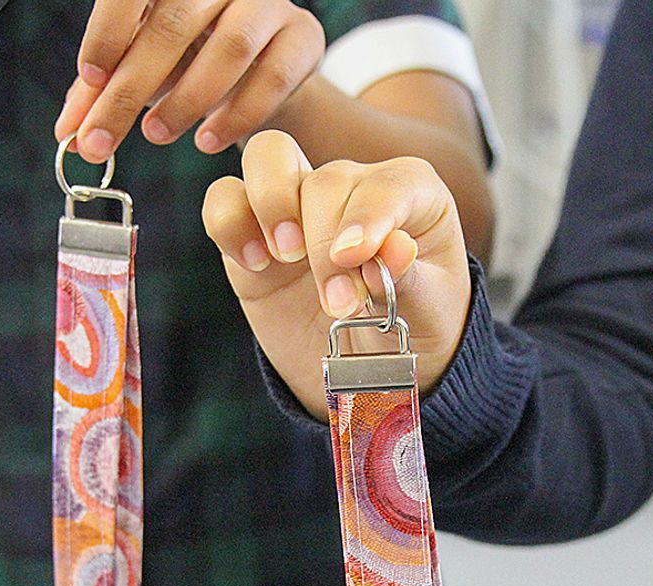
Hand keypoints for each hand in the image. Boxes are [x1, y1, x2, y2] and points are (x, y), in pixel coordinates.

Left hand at [55, 0, 324, 162]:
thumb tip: (68, 130)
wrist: (268, 66)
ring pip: (230, 48)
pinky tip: (209, 140)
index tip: (92, 78)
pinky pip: (272, 77)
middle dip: (134, 87)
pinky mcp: (303, 36)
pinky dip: (238, 114)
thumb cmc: (195, 57)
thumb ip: (104, 90)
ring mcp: (267, 3)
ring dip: (187, 100)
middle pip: (174, 26)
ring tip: (158, 135)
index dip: (108, 31)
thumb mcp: (144, 68)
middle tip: (108, 136)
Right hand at [202, 130, 471, 419]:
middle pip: (327, 181)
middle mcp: (355, 185)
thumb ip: (411, 279)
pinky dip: (229, 222)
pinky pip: (225, 197)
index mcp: (412, 194)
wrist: (375, 363)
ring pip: (269, 156)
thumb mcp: (428, 312)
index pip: (388, 185)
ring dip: (272, 204)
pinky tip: (256, 265)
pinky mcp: (253, 230)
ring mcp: (301, 203)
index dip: (369, 217)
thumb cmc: (415, 325)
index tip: (355, 259)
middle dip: (325, 244)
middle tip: (338, 302)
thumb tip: (397, 247)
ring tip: (286, 258)